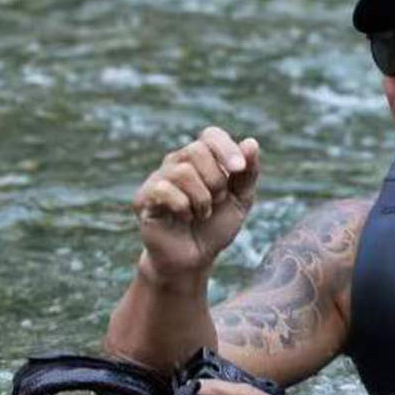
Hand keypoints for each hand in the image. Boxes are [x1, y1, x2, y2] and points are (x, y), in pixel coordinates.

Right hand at [133, 127, 260, 279]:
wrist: (194, 259)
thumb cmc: (215, 228)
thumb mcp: (240, 201)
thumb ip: (248, 173)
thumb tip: (251, 142)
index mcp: (200, 159)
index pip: (210, 135)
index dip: (226, 148)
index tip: (239, 169)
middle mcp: (176, 163)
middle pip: (196, 150)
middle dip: (215, 180)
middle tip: (217, 201)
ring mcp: (158, 178)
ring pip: (182, 172)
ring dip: (201, 199)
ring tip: (202, 214)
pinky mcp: (144, 198)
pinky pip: (164, 190)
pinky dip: (183, 207)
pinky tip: (184, 218)